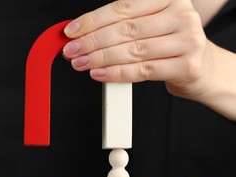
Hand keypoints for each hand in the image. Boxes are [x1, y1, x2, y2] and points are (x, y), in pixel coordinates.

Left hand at [62, 0, 212, 100]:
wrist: (201, 66)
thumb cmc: (168, 44)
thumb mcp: (149, 25)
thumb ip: (120, 26)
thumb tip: (80, 34)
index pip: (123, 7)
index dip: (93, 20)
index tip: (71, 31)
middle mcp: (181, 15)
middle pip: (126, 29)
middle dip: (92, 41)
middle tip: (71, 50)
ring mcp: (187, 40)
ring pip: (133, 50)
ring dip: (100, 58)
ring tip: (80, 63)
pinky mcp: (187, 65)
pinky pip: (143, 70)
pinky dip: (117, 73)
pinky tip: (99, 74)